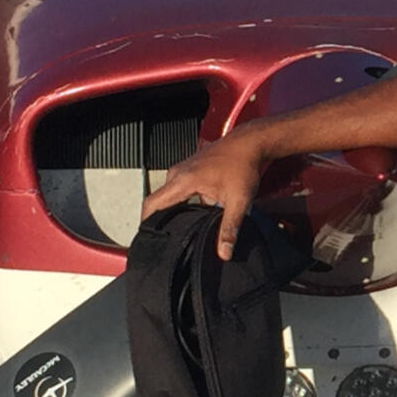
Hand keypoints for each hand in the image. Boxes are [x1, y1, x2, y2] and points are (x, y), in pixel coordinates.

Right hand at [140, 128, 267, 259]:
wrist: (251, 142)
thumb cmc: (244, 165)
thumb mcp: (239, 201)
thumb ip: (229, 228)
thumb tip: (224, 253)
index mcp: (183, 180)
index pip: (152, 204)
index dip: (146, 223)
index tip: (147, 239)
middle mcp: (178, 173)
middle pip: (158, 202)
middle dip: (160, 221)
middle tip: (166, 241)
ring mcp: (183, 170)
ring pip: (170, 196)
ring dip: (175, 212)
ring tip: (181, 231)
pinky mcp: (191, 170)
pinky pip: (179, 190)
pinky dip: (184, 203)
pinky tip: (197, 215)